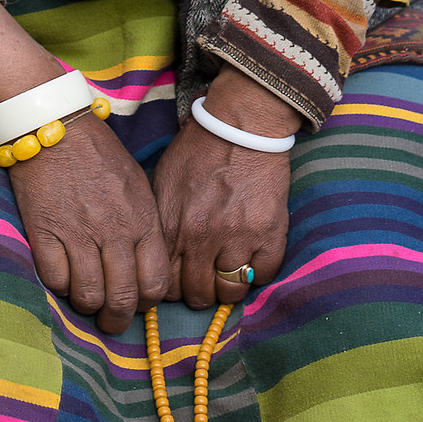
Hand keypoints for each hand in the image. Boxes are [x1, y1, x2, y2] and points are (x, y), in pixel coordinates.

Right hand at [8, 111, 172, 332]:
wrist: (56, 127)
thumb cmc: (100, 155)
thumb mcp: (138, 186)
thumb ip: (145, 227)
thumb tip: (146, 268)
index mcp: (143, 220)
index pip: (155, 282)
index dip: (147, 303)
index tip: (137, 303)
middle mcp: (114, 230)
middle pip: (123, 296)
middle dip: (117, 319)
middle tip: (110, 321)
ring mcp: (78, 232)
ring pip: (88, 294)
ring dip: (88, 306)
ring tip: (85, 302)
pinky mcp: (44, 231)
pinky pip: (55, 279)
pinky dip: (59, 288)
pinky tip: (62, 279)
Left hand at [154, 66, 296, 308]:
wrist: (240, 127)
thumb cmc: (197, 152)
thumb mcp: (161, 183)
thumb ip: (159, 223)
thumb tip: (154, 256)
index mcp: (171, 225)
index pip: (165, 283)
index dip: (171, 288)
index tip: (179, 281)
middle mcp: (201, 237)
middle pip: (197, 294)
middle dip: (198, 294)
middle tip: (204, 282)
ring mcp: (237, 237)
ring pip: (229, 292)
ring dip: (227, 290)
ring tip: (227, 276)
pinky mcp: (269, 232)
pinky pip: (263, 276)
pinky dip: (257, 275)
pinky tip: (251, 262)